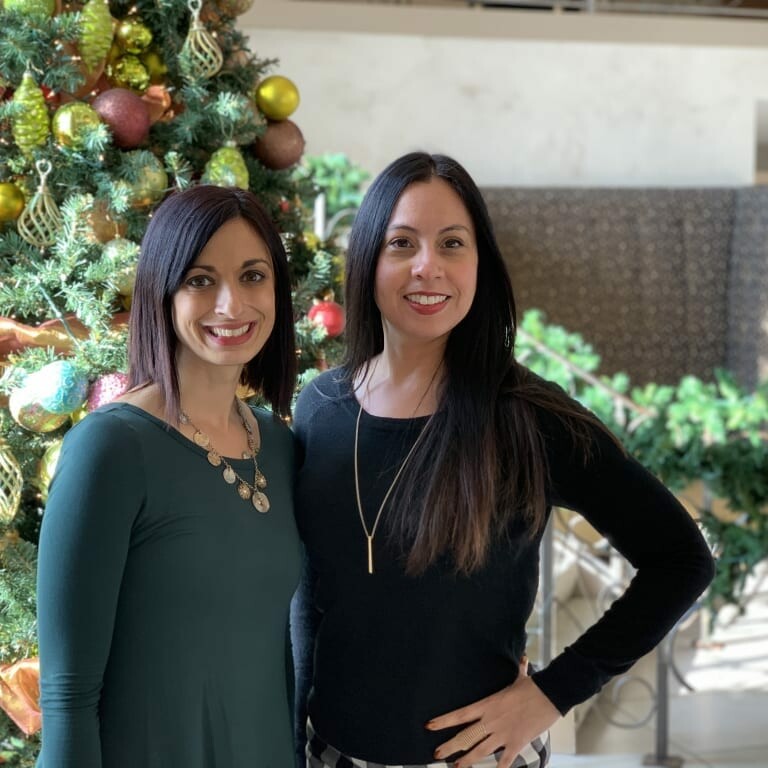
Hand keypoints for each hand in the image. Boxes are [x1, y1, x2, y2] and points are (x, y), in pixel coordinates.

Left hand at [425, 658, 559, 767]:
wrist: (550, 695)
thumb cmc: (533, 686)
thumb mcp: (521, 677)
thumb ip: (519, 669)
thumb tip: (523, 658)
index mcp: (487, 705)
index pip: (460, 714)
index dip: (443, 721)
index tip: (429, 726)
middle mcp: (491, 721)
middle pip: (466, 736)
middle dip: (449, 746)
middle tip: (436, 754)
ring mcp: (503, 734)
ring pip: (480, 751)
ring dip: (467, 760)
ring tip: (455, 767)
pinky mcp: (517, 743)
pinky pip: (505, 761)